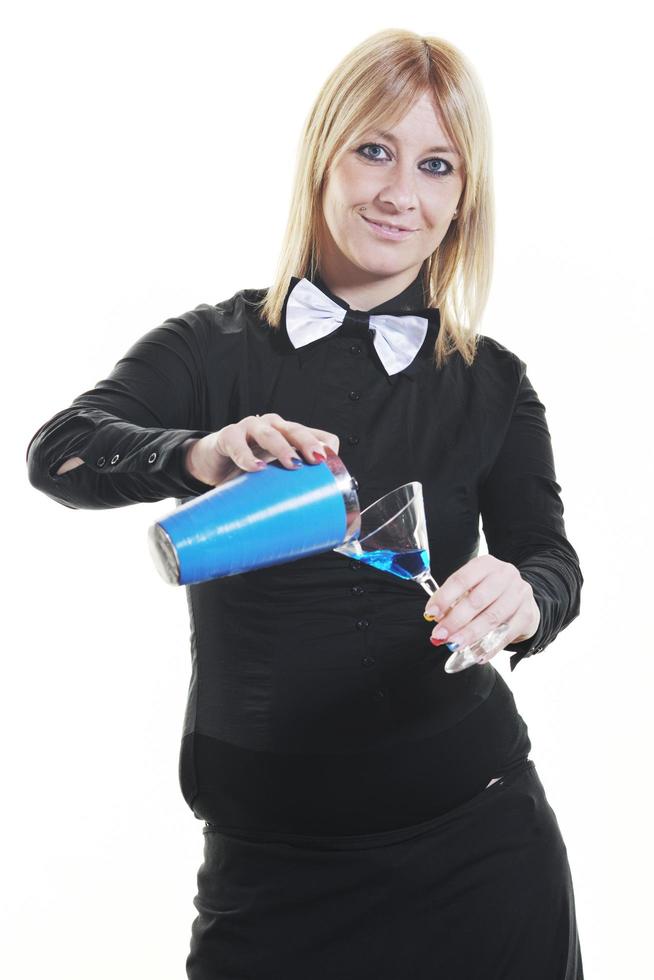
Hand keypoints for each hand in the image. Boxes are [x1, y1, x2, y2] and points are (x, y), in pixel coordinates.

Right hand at [183, 413, 339, 486]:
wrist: (211, 462)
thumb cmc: (248, 467)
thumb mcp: (274, 476)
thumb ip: (291, 487)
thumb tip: (316, 515)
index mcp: (289, 434)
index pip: (314, 434)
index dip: (324, 445)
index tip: (330, 462)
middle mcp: (273, 427)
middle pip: (295, 430)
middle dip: (307, 443)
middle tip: (317, 460)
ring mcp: (250, 428)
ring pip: (269, 432)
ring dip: (282, 448)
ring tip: (292, 464)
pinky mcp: (228, 435)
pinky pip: (237, 443)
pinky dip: (247, 456)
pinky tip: (256, 468)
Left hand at [423, 555, 540, 663]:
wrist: (522, 598)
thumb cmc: (489, 592)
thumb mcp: (473, 587)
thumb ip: (454, 600)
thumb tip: (437, 619)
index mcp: (486, 564)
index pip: (461, 579)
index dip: (444, 597)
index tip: (431, 614)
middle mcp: (505, 575)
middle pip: (477, 600)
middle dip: (455, 620)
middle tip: (440, 635)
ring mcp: (519, 594)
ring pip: (492, 618)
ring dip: (470, 634)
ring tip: (454, 645)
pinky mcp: (527, 614)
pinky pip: (506, 634)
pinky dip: (490, 647)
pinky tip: (477, 655)